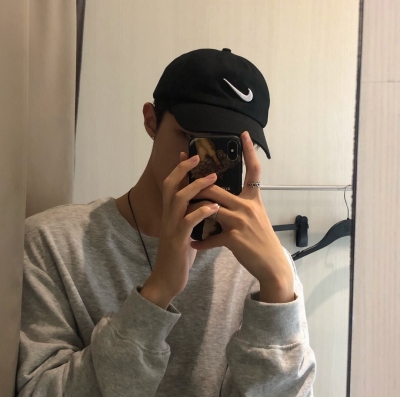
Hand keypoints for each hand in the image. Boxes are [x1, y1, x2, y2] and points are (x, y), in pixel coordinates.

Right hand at [140, 153, 218, 308]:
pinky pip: (188, 221)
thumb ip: (191, 216)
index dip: (178, 168)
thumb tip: (206, 204)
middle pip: (171, 185)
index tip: (187, 153)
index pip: (172, 185)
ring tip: (213, 179)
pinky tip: (214, 208)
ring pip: (179, 199)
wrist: (167, 279)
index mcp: (171, 213)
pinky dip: (202, 212)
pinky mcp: (178, 240)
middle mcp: (168, 216)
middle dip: (183, 169)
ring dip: (196, 187)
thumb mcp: (185, 231)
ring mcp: (171, 227)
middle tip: (198, 157)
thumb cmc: (179, 254)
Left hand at [191, 131, 294, 302]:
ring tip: (182, 213)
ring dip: (194, 211)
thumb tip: (221, 199)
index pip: (254, 170)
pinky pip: (211, 237)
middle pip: (216, 189)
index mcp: (253, 199)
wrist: (271, 264)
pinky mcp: (234, 238)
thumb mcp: (256, 216)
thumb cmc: (261, 239)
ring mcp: (240, 221)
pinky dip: (201, 243)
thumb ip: (241, 204)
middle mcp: (247, 206)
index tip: (243, 134)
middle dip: (197, 186)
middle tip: (185, 181)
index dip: (250, 151)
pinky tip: (194, 245)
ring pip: (210, 208)